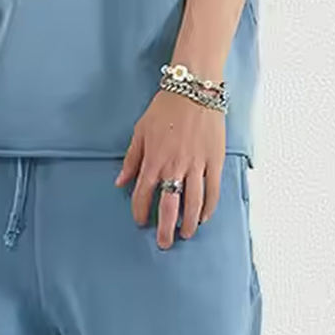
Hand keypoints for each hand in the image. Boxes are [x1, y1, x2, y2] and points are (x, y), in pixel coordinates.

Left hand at [115, 88, 225, 248]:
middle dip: (165, 228)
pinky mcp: (214, 161)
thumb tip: (121, 182)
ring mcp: (196, 165)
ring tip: (185, 234)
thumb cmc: (165, 109)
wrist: (194, 91)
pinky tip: (204, 217)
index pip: (143, 194)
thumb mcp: (140, 131)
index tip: (141, 222)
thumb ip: (131, 159)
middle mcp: (174, 166)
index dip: (141, 212)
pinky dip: (208, 207)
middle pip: (169, 206)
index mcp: (153, 160)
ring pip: (193, 202)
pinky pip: (212, 190)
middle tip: (164, 244)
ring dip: (188, 222)